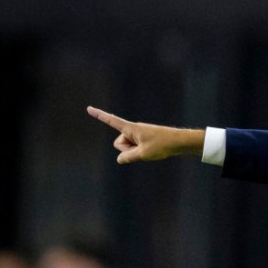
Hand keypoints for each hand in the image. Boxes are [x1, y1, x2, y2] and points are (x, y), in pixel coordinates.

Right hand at [86, 106, 204, 163]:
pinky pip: (135, 148)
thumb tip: (120, 159)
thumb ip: (128, 157)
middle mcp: (132, 129)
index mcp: (131, 128)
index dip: (100, 115)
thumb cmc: (161, 145)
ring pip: (127, 147)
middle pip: (119, 143)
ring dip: (134, 152)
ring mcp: (138, 134)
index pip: (111, 121)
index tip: (88, 108)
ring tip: (149, 150)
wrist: (179, 141)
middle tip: (143, 150)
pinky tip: (152, 150)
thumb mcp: (143, 154)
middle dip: (126, 150)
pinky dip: (140, 152)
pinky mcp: (143, 139)